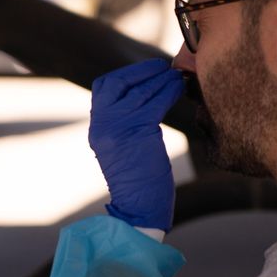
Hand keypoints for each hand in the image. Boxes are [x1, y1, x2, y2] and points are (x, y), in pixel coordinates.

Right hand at [88, 58, 184, 230]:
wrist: (138, 209)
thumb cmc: (139, 182)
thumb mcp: (123, 148)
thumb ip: (125, 124)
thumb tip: (145, 98)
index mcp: (97, 128)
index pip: (103, 87)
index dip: (125, 75)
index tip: (146, 72)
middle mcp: (102, 124)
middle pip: (118, 82)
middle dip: (142, 71)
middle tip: (163, 67)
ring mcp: (118, 127)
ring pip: (141, 90)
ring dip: (161, 79)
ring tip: (178, 77)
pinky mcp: (138, 131)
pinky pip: (155, 102)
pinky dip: (169, 91)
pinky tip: (179, 89)